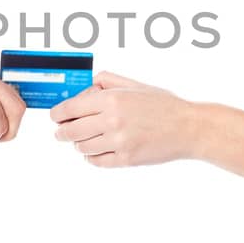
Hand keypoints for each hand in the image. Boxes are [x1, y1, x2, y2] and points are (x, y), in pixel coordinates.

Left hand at [49, 70, 200, 166]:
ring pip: (82, 147)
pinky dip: (92, 157)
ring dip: (79, 144)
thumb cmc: (164, 105)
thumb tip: (85, 87)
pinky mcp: (126, 159)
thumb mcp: (135, 85)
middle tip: (61, 132)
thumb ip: (108, 81)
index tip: (55, 117)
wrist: (188, 128)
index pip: (71, 108)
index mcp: (111, 99)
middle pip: (71, 131)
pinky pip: (97, 161)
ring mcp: (119, 142)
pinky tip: (96, 151)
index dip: (58, 114)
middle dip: (62, 132)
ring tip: (84, 140)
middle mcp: (112, 120)